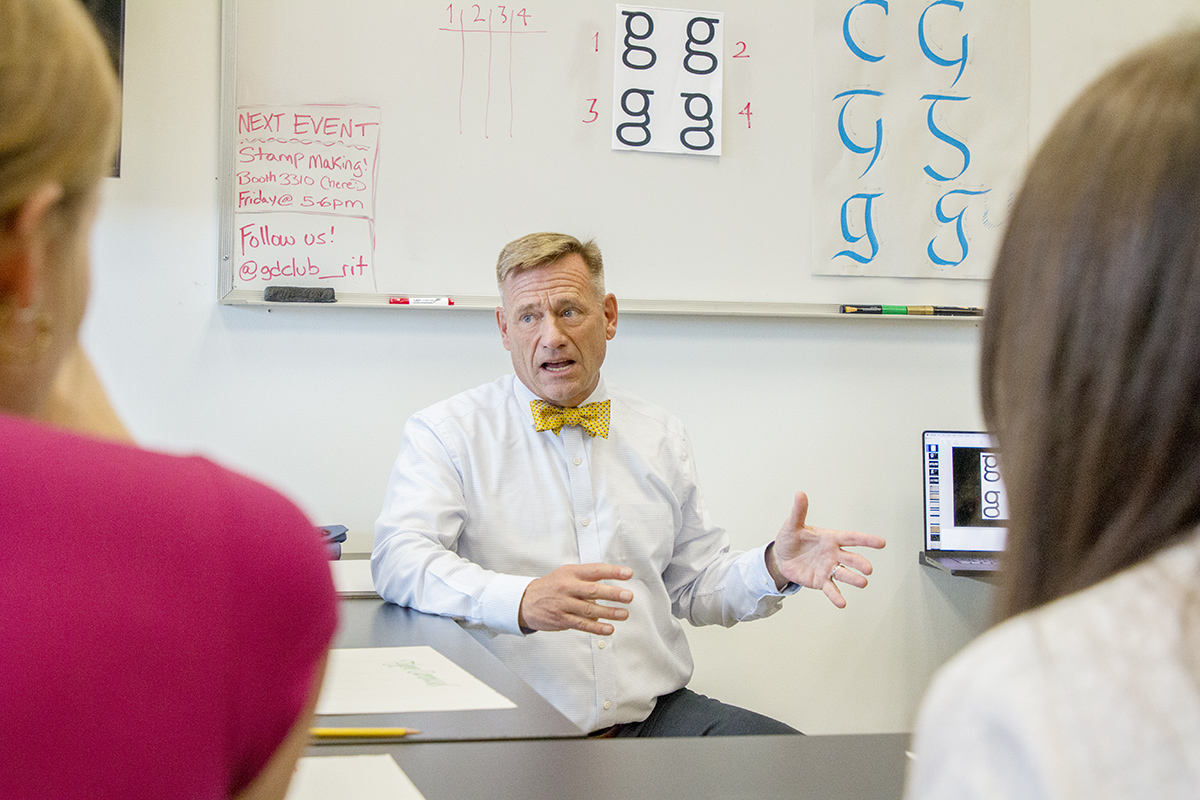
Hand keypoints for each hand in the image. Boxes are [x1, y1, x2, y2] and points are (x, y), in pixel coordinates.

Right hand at [518, 563, 633, 634]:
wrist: (525, 601)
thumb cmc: (550, 586)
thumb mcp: (566, 574)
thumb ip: (587, 577)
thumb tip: (612, 581)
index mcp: (571, 573)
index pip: (595, 570)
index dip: (612, 571)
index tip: (627, 573)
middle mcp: (567, 587)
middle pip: (593, 590)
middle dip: (613, 594)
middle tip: (628, 596)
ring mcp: (564, 604)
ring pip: (590, 609)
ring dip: (609, 613)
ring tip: (624, 614)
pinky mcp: (561, 619)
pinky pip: (582, 624)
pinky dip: (597, 628)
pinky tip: (608, 629)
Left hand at [768, 491, 885, 607]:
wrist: (780, 558)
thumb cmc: (790, 539)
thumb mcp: (793, 525)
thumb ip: (799, 512)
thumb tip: (800, 494)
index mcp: (830, 539)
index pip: (852, 538)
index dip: (866, 540)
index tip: (881, 543)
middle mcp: (833, 554)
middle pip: (851, 558)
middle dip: (860, 563)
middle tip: (868, 569)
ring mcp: (828, 568)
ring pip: (844, 574)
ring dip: (854, 579)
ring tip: (863, 583)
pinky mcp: (821, 581)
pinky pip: (831, 589)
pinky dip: (836, 596)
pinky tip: (842, 603)